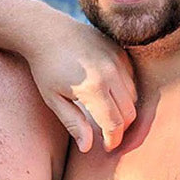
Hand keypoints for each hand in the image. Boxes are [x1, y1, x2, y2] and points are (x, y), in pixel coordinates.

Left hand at [24, 18, 136, 152]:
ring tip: (109, 117)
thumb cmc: (45, 68)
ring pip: (134, 95)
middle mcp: (110, 73)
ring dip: (125, 110)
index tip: (106, 147)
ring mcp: (117, 59)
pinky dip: (126, 91)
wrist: (47, 32)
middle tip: (109, 136)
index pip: (114, 124)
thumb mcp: (53, 99)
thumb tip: (88, 147)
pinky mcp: (119, 51)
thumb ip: (73, 123)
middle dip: (121, 128)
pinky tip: (110, 95)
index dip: (112, 140)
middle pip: (129, 112)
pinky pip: (132, 78)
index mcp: (93, 88)